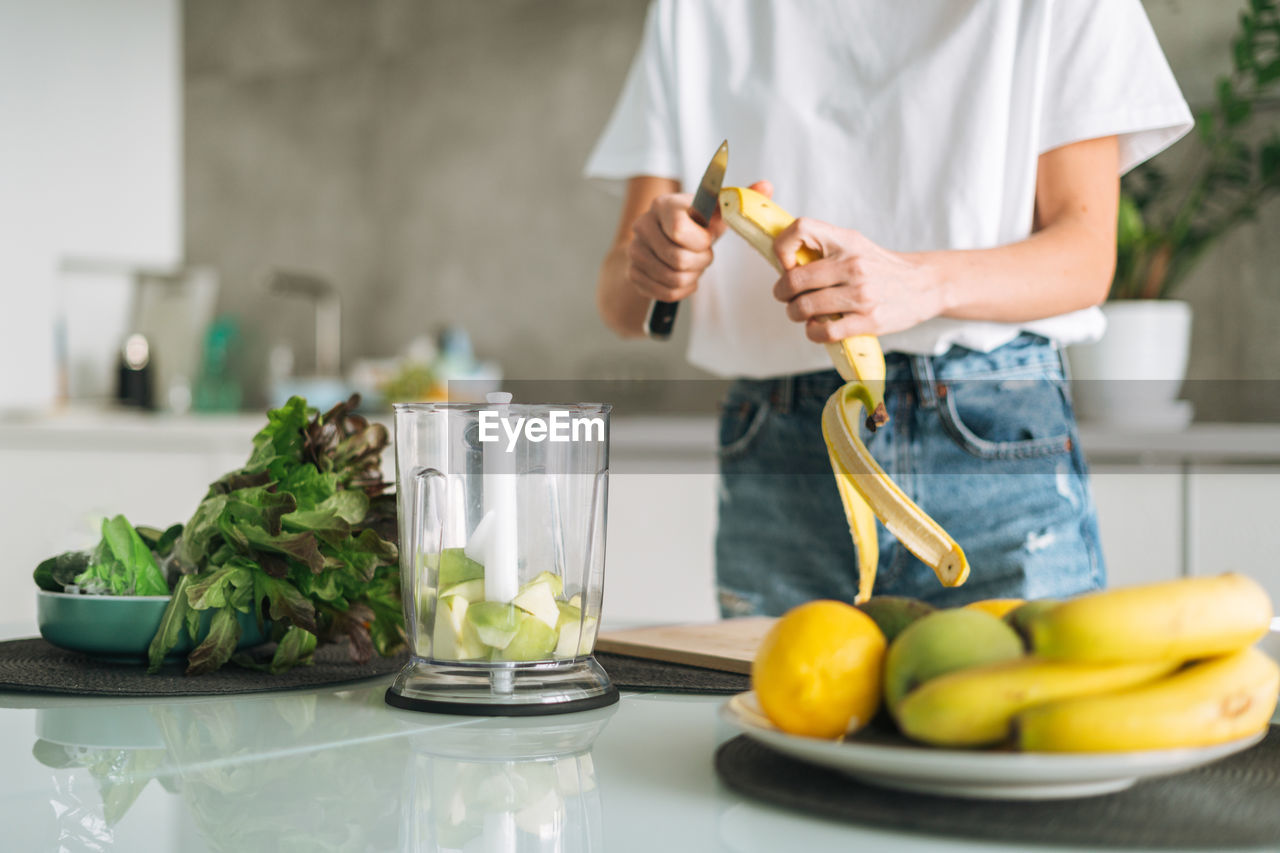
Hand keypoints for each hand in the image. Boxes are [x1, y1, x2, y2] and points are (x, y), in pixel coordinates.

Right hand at [626, 180, 772, 302]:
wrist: (664, 239)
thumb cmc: (696, 224)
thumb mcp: (716, 212)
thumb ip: (738, 200)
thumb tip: (767, 185)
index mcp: (663, 205)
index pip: (679, 231)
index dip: (700, 242)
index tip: (705, 238)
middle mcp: (642, 226)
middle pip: (678, 260)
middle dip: (699, 262)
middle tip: (702, 255)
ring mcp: (634, 251)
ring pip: (672, 279)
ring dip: (692, 277)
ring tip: (694, 265)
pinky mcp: (633, 274)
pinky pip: (665, 293)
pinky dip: (682, 290)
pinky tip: (685, 277)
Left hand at [772, 218, 945, 341]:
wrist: (925, 284)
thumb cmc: (879, 266)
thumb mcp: (853, 244)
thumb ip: (822, 248)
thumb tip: (782, 262)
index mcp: (846, 240)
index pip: (799, 229)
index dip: (782, 249)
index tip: (788, 264)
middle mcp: (853, 264)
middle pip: (794, 279)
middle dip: (783, 293)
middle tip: (788, 296)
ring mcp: (861, 293)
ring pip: (804, 307)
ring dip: (795, 314)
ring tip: (802, 313)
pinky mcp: (869, 320)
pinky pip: (824, 331)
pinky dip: (813, 332)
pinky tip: (817, 327)